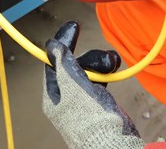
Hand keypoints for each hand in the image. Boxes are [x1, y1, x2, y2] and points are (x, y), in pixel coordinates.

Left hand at [43, 21, 143, 148]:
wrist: (113, 143)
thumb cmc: (91, 121)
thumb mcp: (74, 86)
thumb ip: (63, 64)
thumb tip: (51, 45)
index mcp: (54, 95)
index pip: (53, 61)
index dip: (63, 43)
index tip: (73, 28)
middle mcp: (66, 97)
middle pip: (74, 65)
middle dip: (89, 57)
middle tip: (104, 56)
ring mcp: (82, 100)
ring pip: (89, 71)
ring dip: (100, 63)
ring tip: (113, 63)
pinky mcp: (98, 102)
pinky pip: (99, 80)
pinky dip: (106, 72)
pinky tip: (114, 69)